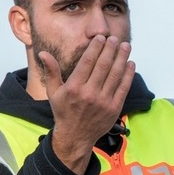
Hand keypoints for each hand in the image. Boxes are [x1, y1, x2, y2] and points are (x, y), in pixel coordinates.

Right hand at [42, 35, 135, 174]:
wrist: (75, 136)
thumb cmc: (64, 112)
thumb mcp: (54, 92)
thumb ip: (51, 71)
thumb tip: (43, 53)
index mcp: (74, 87)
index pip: (87, 62)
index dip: (96, 48)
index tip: (101, 38)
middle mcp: (89, 93)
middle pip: (103, 66)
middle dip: (110, 49)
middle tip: (114, 38)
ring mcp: (103, 101)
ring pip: (115, 75)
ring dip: (121, 58)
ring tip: (125, 46)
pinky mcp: (114, 108)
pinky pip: (123, 88)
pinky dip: (128, 75)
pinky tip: (130, 64)